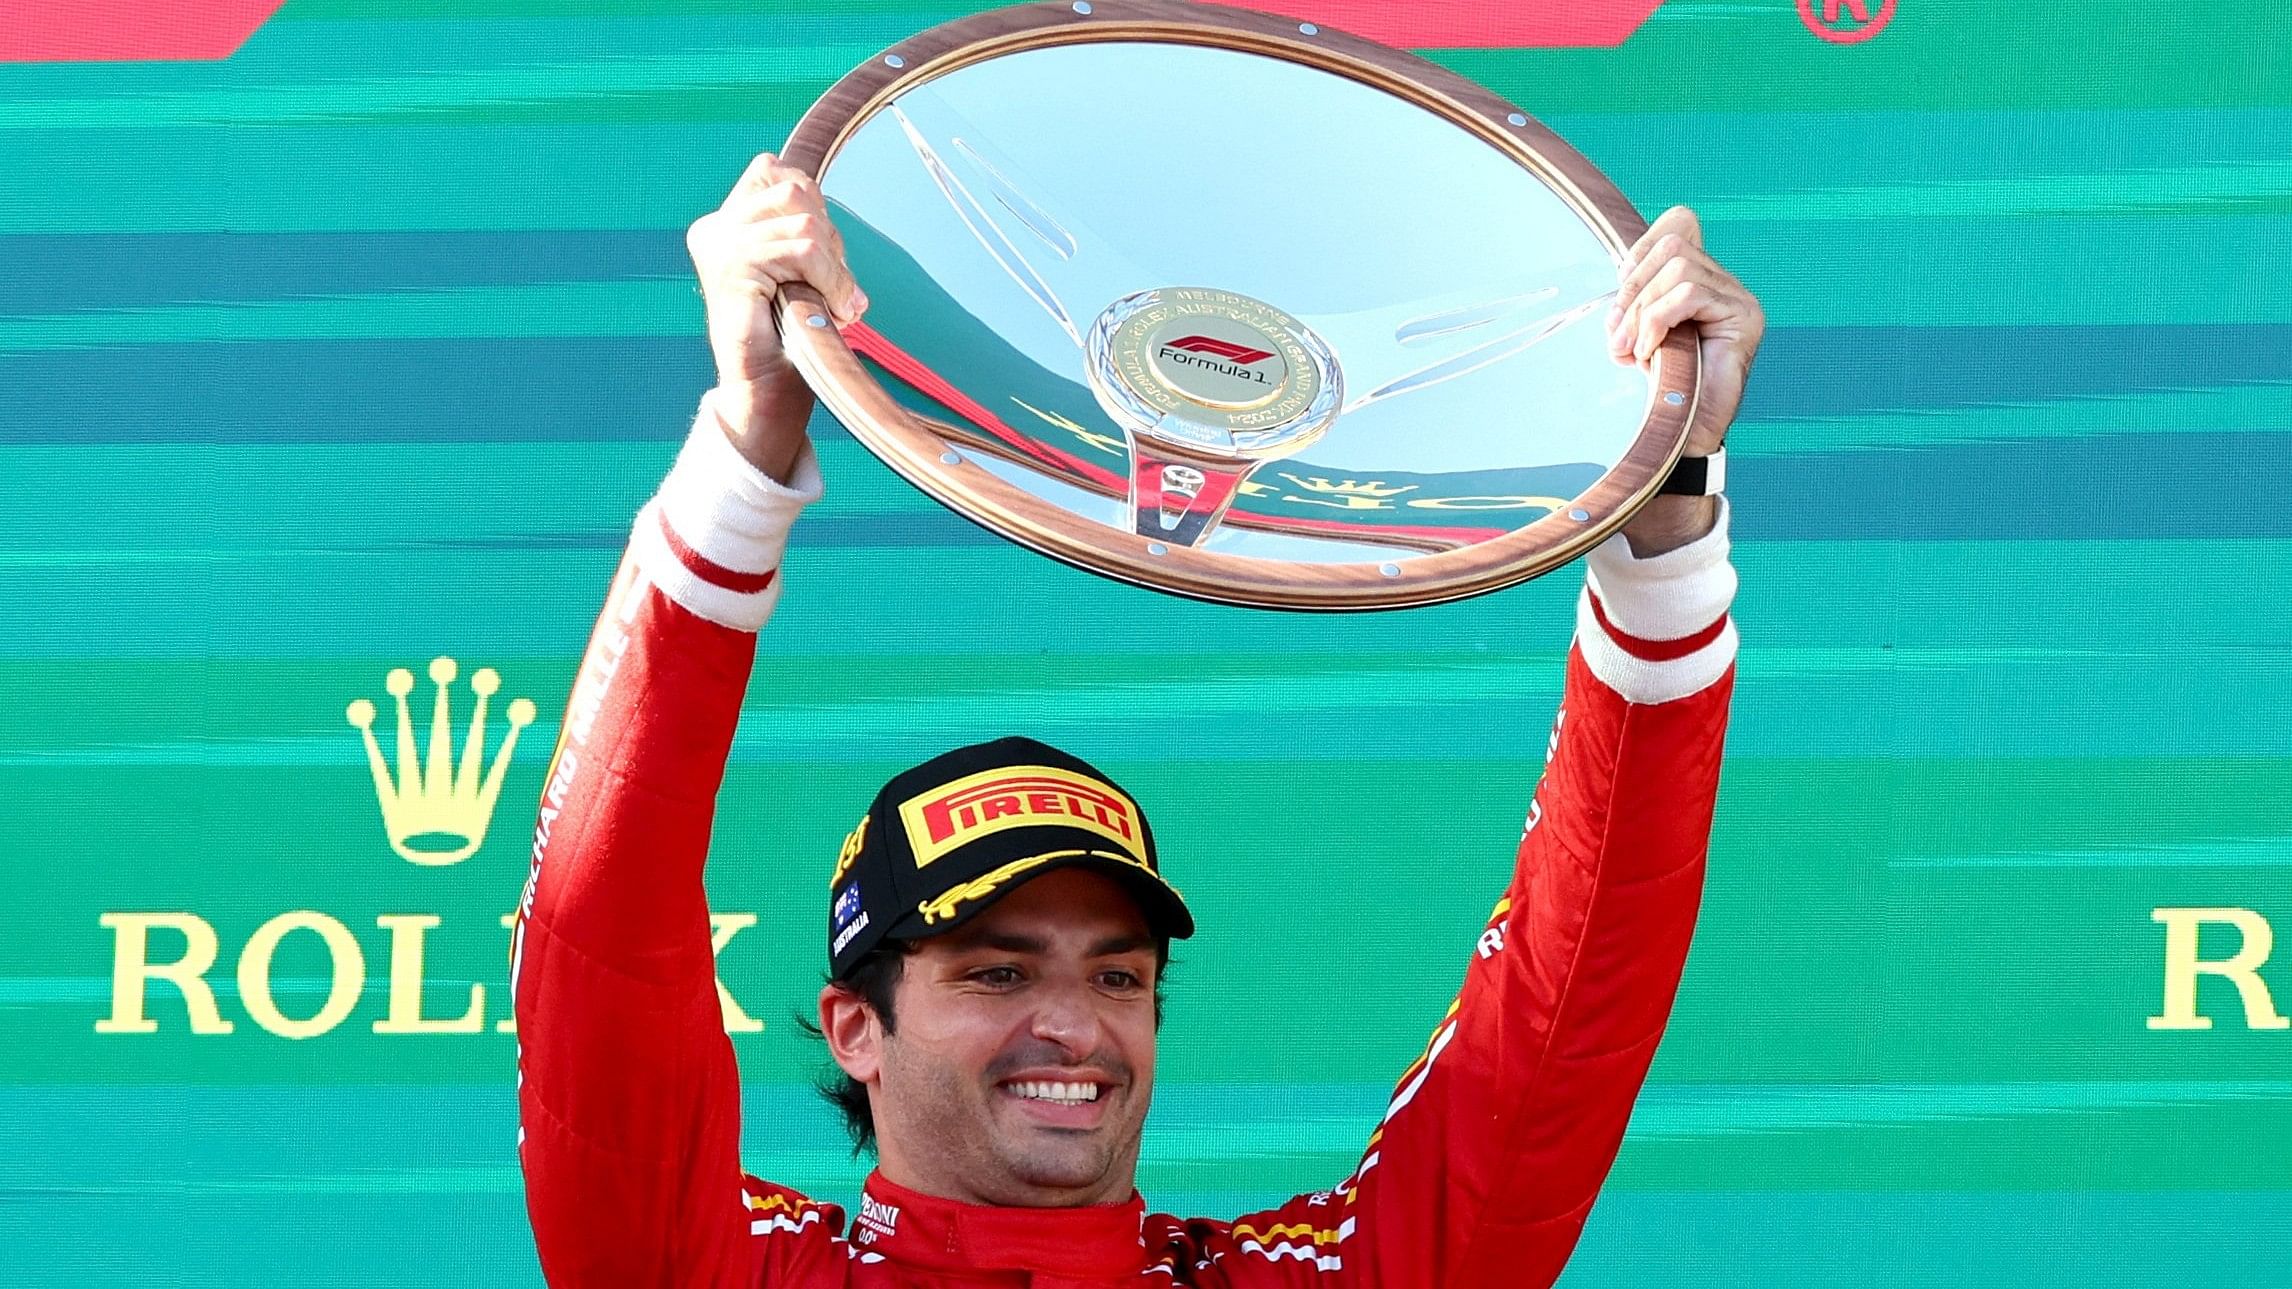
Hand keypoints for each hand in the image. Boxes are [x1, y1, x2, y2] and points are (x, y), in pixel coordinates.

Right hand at [684, 153, 868, 480]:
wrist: (766, 391)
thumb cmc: (786, 336)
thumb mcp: (797, 269)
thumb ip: (800, 229)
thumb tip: (816, 198)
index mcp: (723, 224)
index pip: (773, 171)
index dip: (813, 205)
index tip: (825, 257)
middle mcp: (715, 230)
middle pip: (794, 189)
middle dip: (829, 236)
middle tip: (835, 286)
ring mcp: (720, 246)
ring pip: (805, 221)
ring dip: (834, 266)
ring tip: (835, 303)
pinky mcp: (734, 266)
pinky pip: (804, 251)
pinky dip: (832, 279)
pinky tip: (836, 309)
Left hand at [1607, 206, 1763, 554]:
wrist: (1678, 440)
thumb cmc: (1657, 389)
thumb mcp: (1637, 333)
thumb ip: (1636, 297)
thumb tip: (1620, 263)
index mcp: (1703, 280)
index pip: (1678, 226)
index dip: (1639, 251)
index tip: (1618, 299)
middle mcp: (1727, 285)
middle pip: (1673, 246)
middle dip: (1634, 288)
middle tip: (1618, 337)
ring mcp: (1741, 299)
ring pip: (1679, 268)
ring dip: (1642, 311)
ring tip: (1632, 351)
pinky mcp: (1746, 317)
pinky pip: (1688, 294)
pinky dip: (1658, 321)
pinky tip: (1650, 354)